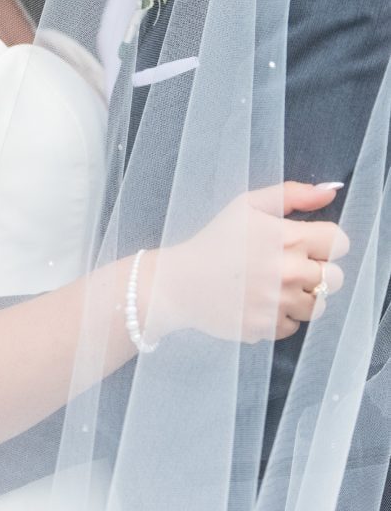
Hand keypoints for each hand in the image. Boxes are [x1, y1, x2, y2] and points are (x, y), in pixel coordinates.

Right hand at [145, 182, 347, 343]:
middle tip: (288, 264)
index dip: (325, 241)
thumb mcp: (248, 204)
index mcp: (288, 238)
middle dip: (317, 269)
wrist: (180, 283)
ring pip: (320, 305)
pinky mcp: (270, 329)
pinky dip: (283, 315)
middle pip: (336, 277)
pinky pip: (296, 325)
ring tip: (275, 284)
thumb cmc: (216, 239)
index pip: (340, 243)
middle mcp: (289, 273)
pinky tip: (261, 301)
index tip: (305, 242)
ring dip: (304, 295)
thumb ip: (293, 194)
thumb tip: (331, 191)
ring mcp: (280, 304)